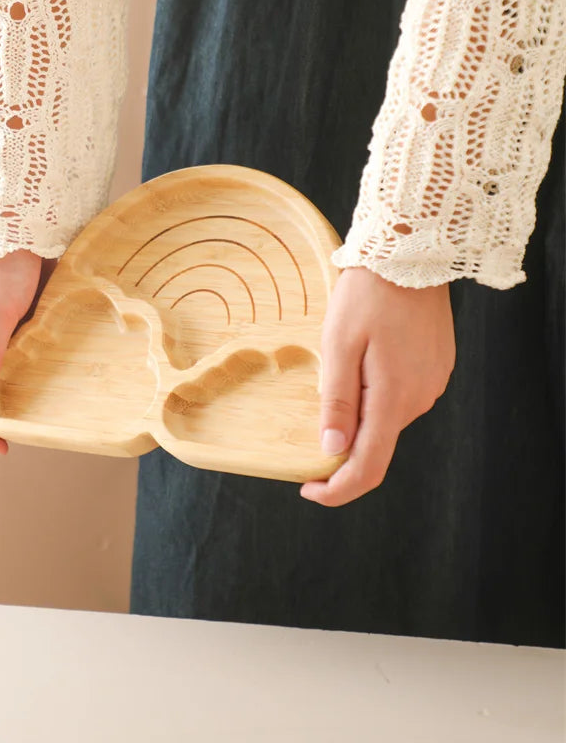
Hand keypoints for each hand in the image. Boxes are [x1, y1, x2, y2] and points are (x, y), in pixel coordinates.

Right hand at [0, 249, 44, 454]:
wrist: (25, 224)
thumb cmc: (2, 263)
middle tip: (23, 437)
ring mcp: (0, 333)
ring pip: (2, 376)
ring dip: (15, 398)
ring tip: (38, 418)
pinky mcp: (23, 323)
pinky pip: (23, 357)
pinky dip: (32, 375)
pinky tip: (52, 386)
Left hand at [300, 266, 455, 506]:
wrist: (410, 254)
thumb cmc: (368, 295)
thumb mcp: (339, 345)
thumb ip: (337, 401)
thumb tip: (332, 450)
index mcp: (394, 398)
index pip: (368, 467)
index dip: (337, 488)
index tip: (308, 488)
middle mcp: (420, 399)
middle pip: (376, 444)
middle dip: (342, 445)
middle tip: (311, 418)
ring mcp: (432, 385)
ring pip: (387, 420)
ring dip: (359, 414)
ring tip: (341, 370)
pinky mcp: (435, 370)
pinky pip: (400, 398)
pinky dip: (376, 396)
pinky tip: (364, 364)